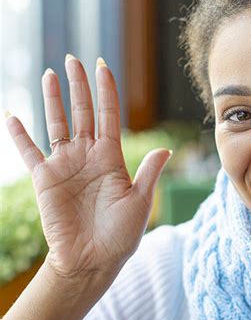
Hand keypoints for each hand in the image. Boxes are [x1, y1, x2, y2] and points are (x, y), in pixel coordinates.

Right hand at [4, 55, 170, 278]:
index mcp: (112, 157)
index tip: (102, 65)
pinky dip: (18, 135)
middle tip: (72, 59)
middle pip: (83, 112)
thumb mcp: (139, 202)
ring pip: (56, 124)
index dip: (106, 90)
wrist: (93, 260)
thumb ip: (149, 173)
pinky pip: (29, 152)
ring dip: (53, 100)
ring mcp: (65, 165)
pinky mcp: (45, 179)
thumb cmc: (120, 234)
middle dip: (79, 85)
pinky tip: (11, 115)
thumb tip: (166, 149)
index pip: (108, 115)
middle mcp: (88, 155)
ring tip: (49, 74)